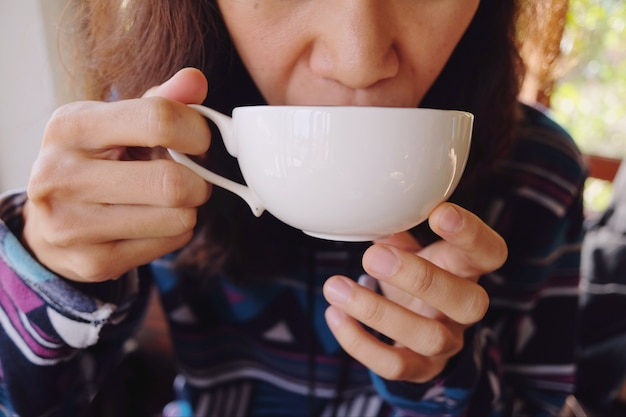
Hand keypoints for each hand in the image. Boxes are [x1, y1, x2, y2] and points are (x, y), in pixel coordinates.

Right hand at [22, 68, 212, 281]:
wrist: (51, 221)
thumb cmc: (96, 161)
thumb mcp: (118, 122)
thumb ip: (161, 100)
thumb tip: (196, 80)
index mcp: (71, 126)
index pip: (158, 120)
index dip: (196, 130)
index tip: (199, 139)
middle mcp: (61, 175)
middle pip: (172, 183)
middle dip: (198, 180)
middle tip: (193, 177)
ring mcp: (72, 225)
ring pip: (178, 218)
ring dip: (188, 207)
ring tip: (167, 199)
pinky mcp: (92, 262)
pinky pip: (170, 244)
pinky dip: (176, 231)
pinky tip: (153, 222)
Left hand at [323, 202, 506, 382]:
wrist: (421, 327)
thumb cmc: (417, 275)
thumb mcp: (415, 249)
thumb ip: (398, 228)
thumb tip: (370, 205)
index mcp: (467, 269)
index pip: (490, 252)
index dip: (471, 234)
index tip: (439, 213)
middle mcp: (465, 309)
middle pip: (466, 301)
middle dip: (419, 278)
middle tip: (373, 256)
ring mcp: (446, 343)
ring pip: (428, 337)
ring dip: (377, 311)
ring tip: (335, 287)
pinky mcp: (421, 370)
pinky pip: (395, 366)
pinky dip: (359, 342)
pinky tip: (334, 314)